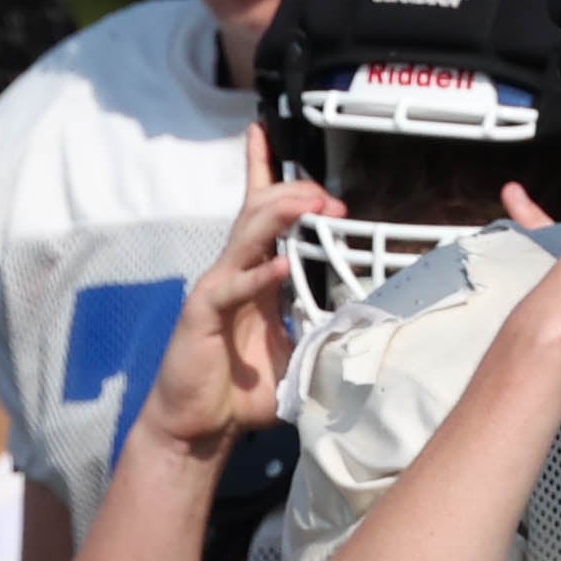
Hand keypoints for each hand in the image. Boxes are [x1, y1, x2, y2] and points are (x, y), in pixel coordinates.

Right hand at [136, 134, 339, 462]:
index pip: (256, 210)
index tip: (271, 134)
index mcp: (253, 275)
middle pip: (258, 209)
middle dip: (295, 191)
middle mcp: (232, 272)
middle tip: (331, 199)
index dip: (262, 167)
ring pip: (245, 234)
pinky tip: (280, 267)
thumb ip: (319, 329)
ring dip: (279, 214)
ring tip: (310, 206)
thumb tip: (363, 322)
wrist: (197, 426)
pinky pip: (232, 286)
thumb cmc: (238, 392)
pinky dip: (258, 275)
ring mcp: (215, 289)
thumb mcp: (293, 354)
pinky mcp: (201, 314)